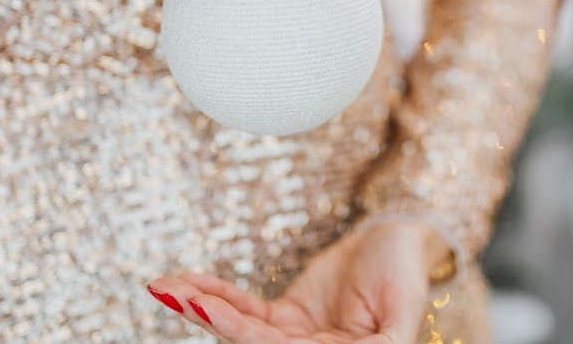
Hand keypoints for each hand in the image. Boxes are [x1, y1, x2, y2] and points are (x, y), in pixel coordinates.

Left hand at [148, 221, 453, 342]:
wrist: (400, 240)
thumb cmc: (407, 272)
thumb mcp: (403, 311)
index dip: (245, 335)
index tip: (212, 313)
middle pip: (250, 343)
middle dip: (210, 319)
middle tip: (173, 293)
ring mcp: (293, 338)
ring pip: (238, 327)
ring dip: (200, 307)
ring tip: (166, 287)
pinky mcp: (282, 316)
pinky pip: (242, 307)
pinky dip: (214, 292)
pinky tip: (185, 281)